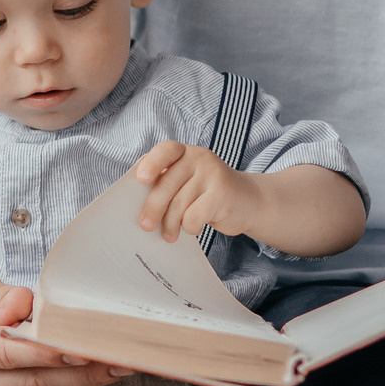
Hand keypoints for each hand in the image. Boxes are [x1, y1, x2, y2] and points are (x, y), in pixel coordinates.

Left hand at [132, 141, 247, 242]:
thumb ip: (165, 184)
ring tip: (169, 235)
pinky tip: (193, 228)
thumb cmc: (206, 194)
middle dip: (153, 208)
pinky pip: (194, 216)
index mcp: (184, 152)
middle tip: (145, 226)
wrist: (248, 201)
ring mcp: (212, 174)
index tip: (141, 179)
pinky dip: (190, 227)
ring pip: (179, 204)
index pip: (165, 150)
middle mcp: (199, 158)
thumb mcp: (186, 182)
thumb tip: (137, 206)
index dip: (152, 163)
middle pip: (167, 184)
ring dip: (170, 225)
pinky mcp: (222, 194)